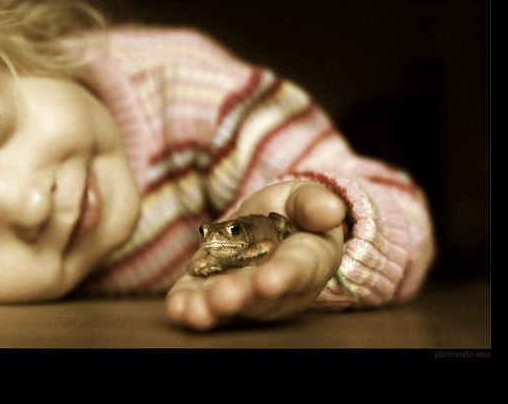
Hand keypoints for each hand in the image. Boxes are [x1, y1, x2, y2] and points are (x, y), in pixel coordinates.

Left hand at [165, 181, 345, 330]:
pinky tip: (177, 310)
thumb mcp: (303, 198)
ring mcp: (243, 293)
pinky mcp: (212, 289)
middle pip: (259, 297)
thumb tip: (332, 210)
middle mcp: (277, 287)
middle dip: (241, 297)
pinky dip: (188, 307)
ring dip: (212, 309)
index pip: (297, 270)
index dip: (283, 276)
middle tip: (223, 297)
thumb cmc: (293, 212)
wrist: (266, 225)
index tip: (269, 280)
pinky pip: (201, 301)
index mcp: (307, 261)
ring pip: (229, 306)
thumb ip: (313, 203)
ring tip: (196, 311)